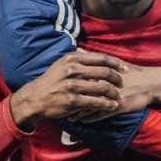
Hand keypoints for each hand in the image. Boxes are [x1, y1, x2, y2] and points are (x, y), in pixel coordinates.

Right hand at [9, 52, 125, 130]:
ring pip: (102, 88)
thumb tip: (94, 54)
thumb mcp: (62, 64)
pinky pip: (96, 102)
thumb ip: (78, 58)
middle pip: (105, 72)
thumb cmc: (52, 80)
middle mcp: (73, 70)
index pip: (101, 58)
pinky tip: (112, 106)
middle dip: (117, 79)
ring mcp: (72, 86)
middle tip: (122, 84)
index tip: (125, 69)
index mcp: (73, 59)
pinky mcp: (72, 101)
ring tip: (119, 96)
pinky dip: (107, 104)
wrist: (36, 97)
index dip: (116, 64)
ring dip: (114, 93)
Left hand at [67, 61, 160, 122]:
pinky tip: (82, 121)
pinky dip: (90, 118)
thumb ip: (95, 58)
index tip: (59, 88)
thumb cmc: (131, 72)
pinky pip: (101, 114)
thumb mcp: (114, 62)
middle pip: (83, 92)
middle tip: (60, 104)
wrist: (149, 83)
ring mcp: (111, 96)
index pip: (81, 78)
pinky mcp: (118, 106)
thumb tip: (78, 50)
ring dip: (78, 112)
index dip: (70, 84)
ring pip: (90, 104)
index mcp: (102, 71)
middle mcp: (105, 83)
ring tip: (68, 116)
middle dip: (71, 99)